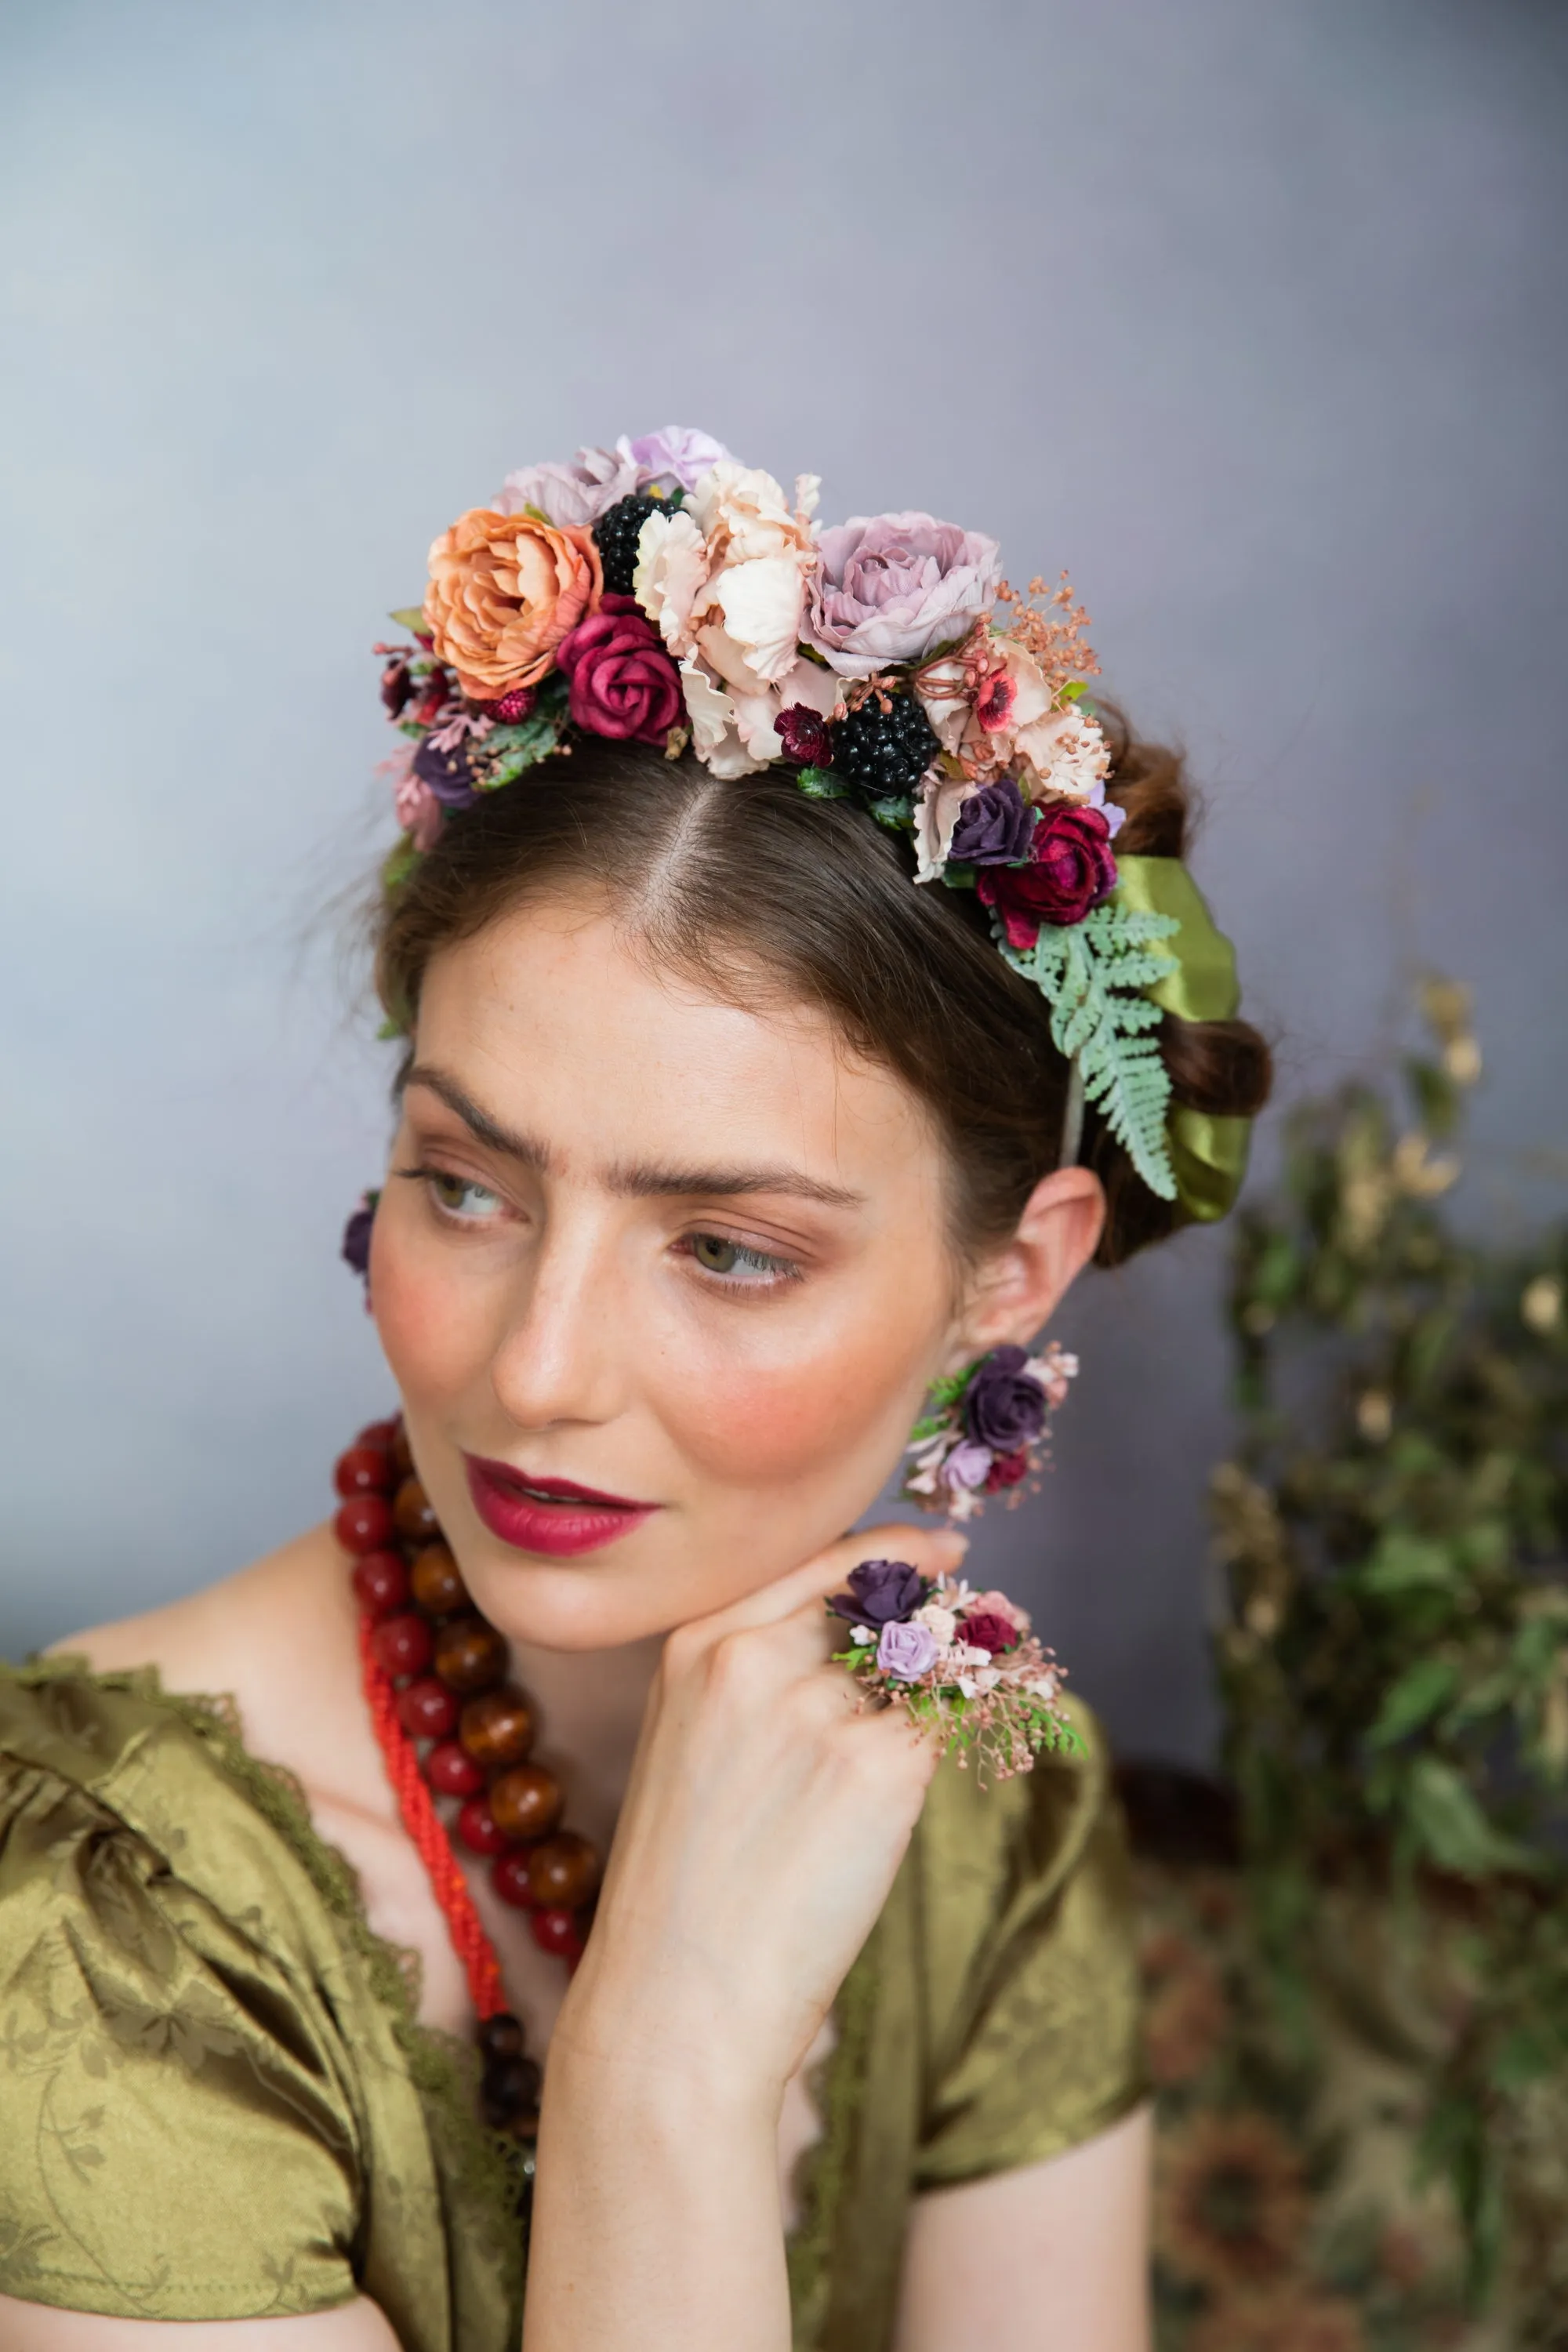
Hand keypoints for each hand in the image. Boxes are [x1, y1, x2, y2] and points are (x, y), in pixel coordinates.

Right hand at [553, 1521, 966, 2105]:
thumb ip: (768, 1679)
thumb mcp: (694, 1748)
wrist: (680, 2001)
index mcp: (697, 1645)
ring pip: (926, 1671)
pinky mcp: (879, 1769)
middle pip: (884, 1607)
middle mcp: (755, 1658)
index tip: (943, 1554)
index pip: (820, 1561)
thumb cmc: (688, 1893)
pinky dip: (971, 1741)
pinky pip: (950, 1731)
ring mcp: (818, 1709)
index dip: (894, 1553)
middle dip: (936, 1630)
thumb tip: (887, 1640)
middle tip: (974, 1646)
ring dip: (955, 1695)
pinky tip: (945, 1778)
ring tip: (933, 1750)